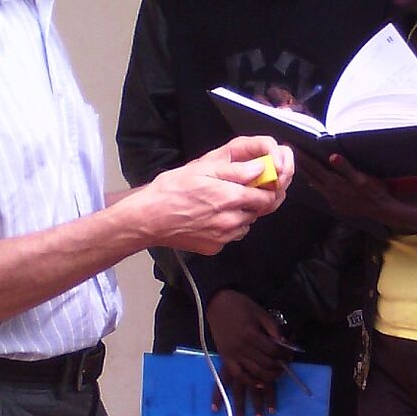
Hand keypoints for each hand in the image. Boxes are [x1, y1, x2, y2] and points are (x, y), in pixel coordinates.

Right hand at [142, 136, 289, 252]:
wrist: (149, 218)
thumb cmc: (171, 190)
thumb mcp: (203, 168)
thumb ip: (236, 170)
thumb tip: (260, 169)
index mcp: (231, 197)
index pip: (268, 196)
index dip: (267, 188)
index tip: (261, 182)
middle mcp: (231, 220)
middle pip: (259, 211)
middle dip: (254, 200)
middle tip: (236, 190)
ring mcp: (224, 237)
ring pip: (246, 224)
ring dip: (241, 214)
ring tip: (219, 203)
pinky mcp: (216, 247)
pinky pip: (232, 236)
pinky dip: (228, 227)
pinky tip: (211, 217)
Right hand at [206, 291, 290, 415]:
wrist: (217, 303)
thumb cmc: (241, 306)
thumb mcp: (261, 313)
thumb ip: (274, 329)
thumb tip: (285, 344)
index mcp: (251, 334)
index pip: (273, 350)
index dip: (284, 354)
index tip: (290, 355)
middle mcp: (242, 347)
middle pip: (265, 364)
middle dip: (278, 368)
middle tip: (285, 367)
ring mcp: (232, 354)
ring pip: (253, 373)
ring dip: (267, 379)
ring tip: (276, 377)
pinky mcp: (225, 358)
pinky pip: (237, 375)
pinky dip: (249, 381)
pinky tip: (258, 383)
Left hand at [297, 153, 416, 234]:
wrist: (381, 210)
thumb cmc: (374, 192)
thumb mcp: (361, 178)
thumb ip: (346, 168)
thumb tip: (332, 156)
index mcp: (334, 184)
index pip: (313, 167)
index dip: (302, 156)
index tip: (291, 146)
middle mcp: (329, 192)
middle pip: (310, 176)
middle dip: (300, 163)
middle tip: (290, 152)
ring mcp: (332, 200)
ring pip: (314, 185)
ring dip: (306, 174)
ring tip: (298, 165)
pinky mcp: (337, 205)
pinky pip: (322, 192)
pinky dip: (316, 183)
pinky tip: (316, 182)